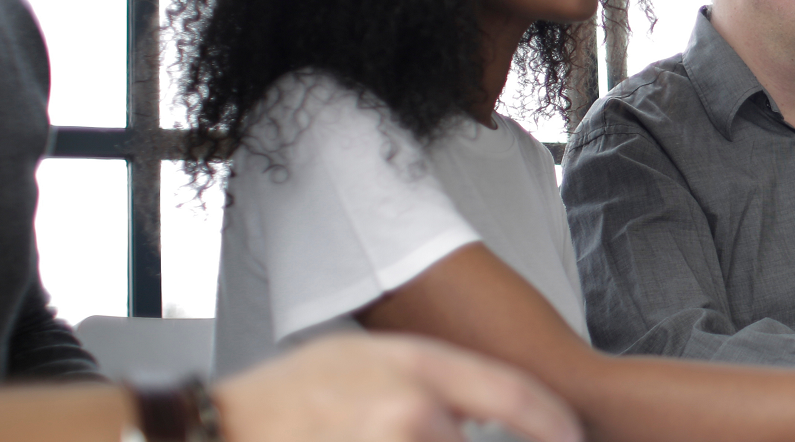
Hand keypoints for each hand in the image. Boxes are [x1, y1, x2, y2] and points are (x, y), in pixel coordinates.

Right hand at [214, 333, 581, 441]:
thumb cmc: (287, 396)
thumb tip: (467, 412)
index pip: (514, 394)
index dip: (553, 423)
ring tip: (381, 433)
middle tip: (475, 439)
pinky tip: (380, 440)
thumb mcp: (363, 359)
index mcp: (416, 365)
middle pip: (469, 441)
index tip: (573, 438)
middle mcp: (410, 409)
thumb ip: (424, 379)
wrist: (221, 425)